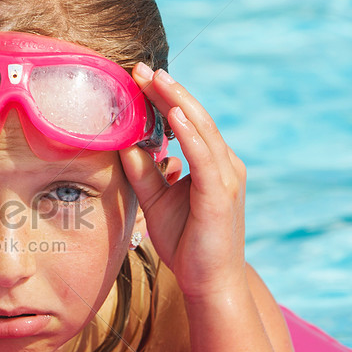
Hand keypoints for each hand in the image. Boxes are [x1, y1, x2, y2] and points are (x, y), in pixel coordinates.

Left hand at [120, 64, 248, 300]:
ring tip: (156, 79)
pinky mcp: (221, 194)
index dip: (165, 98)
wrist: (210, 283)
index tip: (139, 77)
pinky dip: (190, 134)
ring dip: (178, 102)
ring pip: (202, 130)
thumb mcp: (156, 201)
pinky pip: (205, 157)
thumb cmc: (187, 244)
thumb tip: (124, 144)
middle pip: (195, 118)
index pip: (187, 122)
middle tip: (141, 68)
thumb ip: (143, 173)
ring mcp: (226, 177)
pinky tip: (174, 115)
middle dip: (168, 91)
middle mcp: (224, 164)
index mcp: (212, 163)